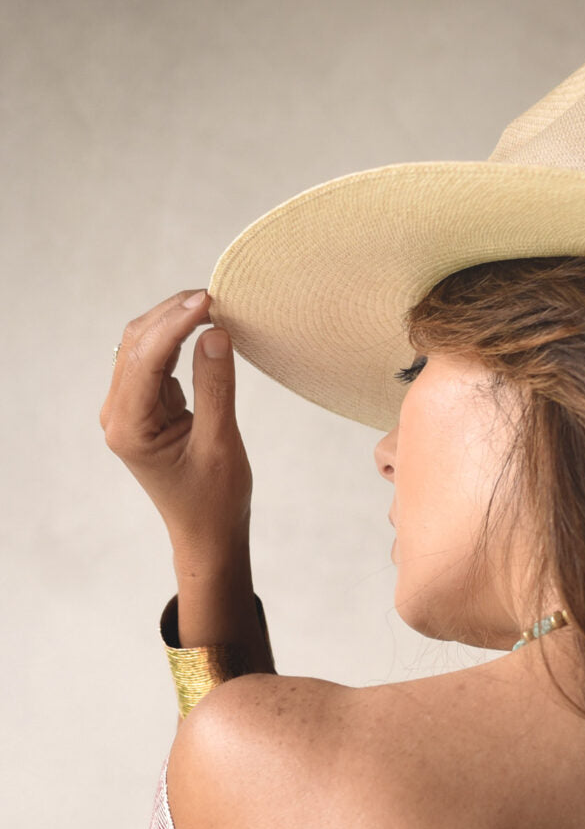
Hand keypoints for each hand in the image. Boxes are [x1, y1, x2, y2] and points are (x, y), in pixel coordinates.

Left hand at [101, 289, 252, 563]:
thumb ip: (216, 387)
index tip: (210, 300)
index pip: (146, 358)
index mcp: (128, 427)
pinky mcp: (144, 407)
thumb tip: (216, 333)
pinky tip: (202, 327)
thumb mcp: (221, 443)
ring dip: (174, 323)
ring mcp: (128, 409)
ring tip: (212, 305)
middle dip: (173, 315)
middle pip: (137, 345)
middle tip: (216, 295)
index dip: (176, 323)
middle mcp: (118, 414)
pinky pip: (155, 362)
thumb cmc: (215, 500)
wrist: (207, 533)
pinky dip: (177, 340)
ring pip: (143, 348)